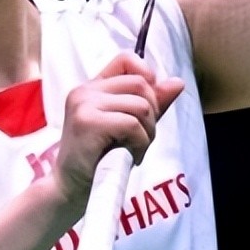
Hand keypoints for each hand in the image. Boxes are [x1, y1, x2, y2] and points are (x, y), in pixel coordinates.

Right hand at [54, 51, 184, 201]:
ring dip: (147, 132)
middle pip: (140, 84)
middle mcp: (85, 91)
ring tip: (132, 149)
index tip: (148, 105)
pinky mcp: (87, 122)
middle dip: (152, 113)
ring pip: (140, 106)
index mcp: (92, 88)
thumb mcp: (129, 126)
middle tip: (140, 138)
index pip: (126, 60)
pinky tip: (128, 156)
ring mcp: (84, 104)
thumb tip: (178, 82)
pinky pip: (132, 124)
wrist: (71, 188)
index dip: (146, 77)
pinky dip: (139, 143)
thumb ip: (151, 103)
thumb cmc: (99, 159)